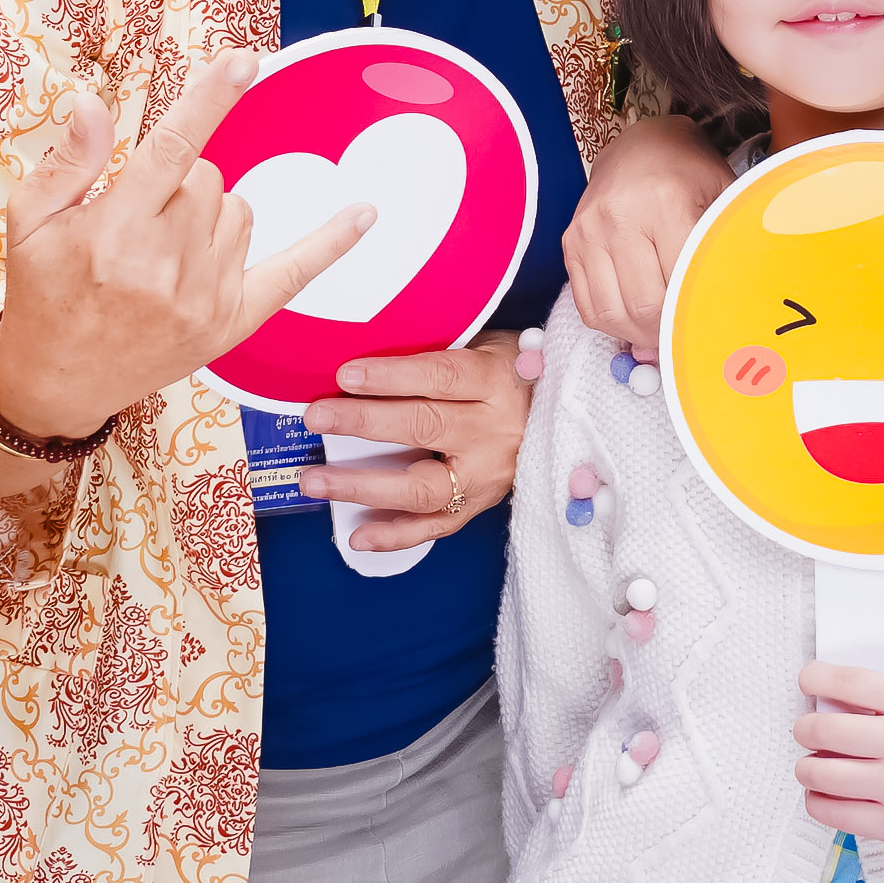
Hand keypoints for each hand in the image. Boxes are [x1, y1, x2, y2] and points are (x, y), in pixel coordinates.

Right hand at [0, 49, 374, 440]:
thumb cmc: (41, 294)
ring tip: (161, 251)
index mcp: (114, 233)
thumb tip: (94, 103)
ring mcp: (204, 299)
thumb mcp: (31, 223)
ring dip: (210, 213)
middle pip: (207, 177)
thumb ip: (69, 161)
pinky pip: (293, 273)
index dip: (209, 101)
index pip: (170, 149)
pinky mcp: (230, 325)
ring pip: (239, 210)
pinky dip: (328, 244)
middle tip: (138, 220)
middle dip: (177, 182)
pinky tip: (364, 214)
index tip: (243, 61)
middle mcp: (165, 266)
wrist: (55, 384)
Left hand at [302, 334, 526, 550]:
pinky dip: (395, 534)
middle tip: (316, 417)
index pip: (440, 376)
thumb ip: (443, 352)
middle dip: (364, 423)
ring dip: (363, 485)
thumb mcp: (489, 347)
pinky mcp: (480, 505)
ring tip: (315, 480)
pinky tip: (357, 535)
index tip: (346, 374)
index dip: (391, 376)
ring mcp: (487, 475)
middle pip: (424, 427)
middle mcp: (493, 432)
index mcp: (496, 381)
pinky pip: (436, 527)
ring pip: (423, 486)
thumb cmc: (513, 374)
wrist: (568, 418)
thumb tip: (372, 354)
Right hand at [561, 116, 730, 359]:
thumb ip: (728, 246)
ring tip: (659, 331)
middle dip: (665, 332)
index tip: (707, 329)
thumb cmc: (692, 173)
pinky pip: (585, 305)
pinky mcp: (570, 240)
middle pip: (642, 307)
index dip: (693, 317)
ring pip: (610, 313)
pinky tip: (632, 318)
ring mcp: (588, 229)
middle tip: (683, 336)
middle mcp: (619, 215)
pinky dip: (610, 323)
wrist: (643, 142)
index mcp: (666, 202)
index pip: (677, 286)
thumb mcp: (723, 197)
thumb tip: (728, 310)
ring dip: (636, 334)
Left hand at [791, 661, 883, 866]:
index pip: (848, 681)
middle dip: (804, 726)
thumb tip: (856, 675)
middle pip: (823, 728)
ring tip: (811, 762)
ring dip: (806, 766)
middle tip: (806, 727)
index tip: (808, 680)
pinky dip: (817, 801)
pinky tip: (822, 793)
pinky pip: (834, 812)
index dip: (815, 678)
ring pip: (820, 773)